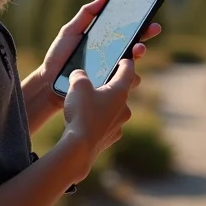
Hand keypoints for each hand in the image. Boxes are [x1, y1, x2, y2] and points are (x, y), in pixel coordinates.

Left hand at [38, 0, 161, 105]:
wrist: (48, 80)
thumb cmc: (59, 55)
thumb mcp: (70, 31)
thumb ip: (86, 14)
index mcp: (104, 42)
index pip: (126, 33)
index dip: (140, 26)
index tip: (150, 18)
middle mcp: (111, 58)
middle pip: (134, 48)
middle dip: (145, 38)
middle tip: (151, 30)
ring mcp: (110, 74)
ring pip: (132, 67)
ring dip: (138, 56)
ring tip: (137, 50)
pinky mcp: (107, 89)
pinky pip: (123, 86)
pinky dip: (128, 79)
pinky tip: (126, 72)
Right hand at [59, 58, 135, 181]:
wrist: (80, 147)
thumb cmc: (82, 112)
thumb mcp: (77, 85)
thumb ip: (79, 75)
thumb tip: (78, 74)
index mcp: (119, 91)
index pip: (127, 72)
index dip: (126, 63)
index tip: (126, 58)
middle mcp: (123, 108)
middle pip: (120, 92)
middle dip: (110, 87)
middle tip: (98, 83)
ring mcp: (118, 124)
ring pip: (113, 110)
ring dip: (104, 105)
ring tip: (87, 105)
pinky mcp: (111, 138)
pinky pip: (106, 124)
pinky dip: (99, 121)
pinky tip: (86, 122)